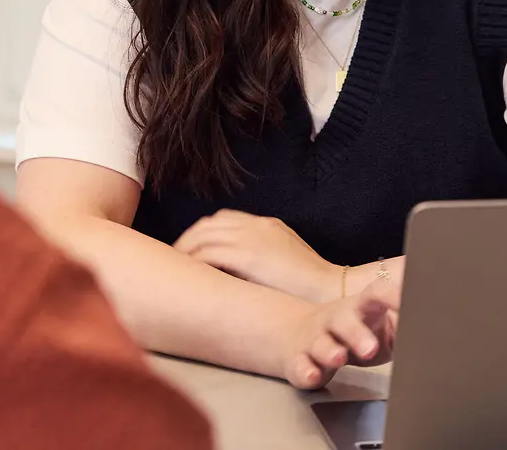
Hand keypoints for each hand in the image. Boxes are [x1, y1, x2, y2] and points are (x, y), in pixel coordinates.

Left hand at [174, 209, 337, 301]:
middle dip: (187, 240)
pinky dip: (193, 261)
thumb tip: (239, 270)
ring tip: (175, 268)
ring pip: (203, 236)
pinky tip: (187, 274)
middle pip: (207, 225)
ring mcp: (251, 238)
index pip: (223, 219)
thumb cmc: (311, 283)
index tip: (191, 249)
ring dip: (185, 251)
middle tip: (175, 259)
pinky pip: (208, 253)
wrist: (331, 288)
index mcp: (266, 224)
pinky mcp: (248, 256)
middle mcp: (256, 226)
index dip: (203, 233)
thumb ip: (265, 255)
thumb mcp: (287, 257)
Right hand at [280, 276, 401, 389]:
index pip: (378, 293)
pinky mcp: (301, 359)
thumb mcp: (382, 320)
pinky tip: (314, 374)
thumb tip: (446, 312)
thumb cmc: (354, 331)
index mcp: (363, 307)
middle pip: (346, 319)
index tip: (410, 303)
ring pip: (322, 342)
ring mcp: (318, 338)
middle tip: (371, 348)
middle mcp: (338, 319)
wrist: (301, 336)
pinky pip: (301, 364)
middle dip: (357, 333)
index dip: (393, 297)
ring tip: (340, 357)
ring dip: (331, 350)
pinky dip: (306, 370)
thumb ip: (405, 317)